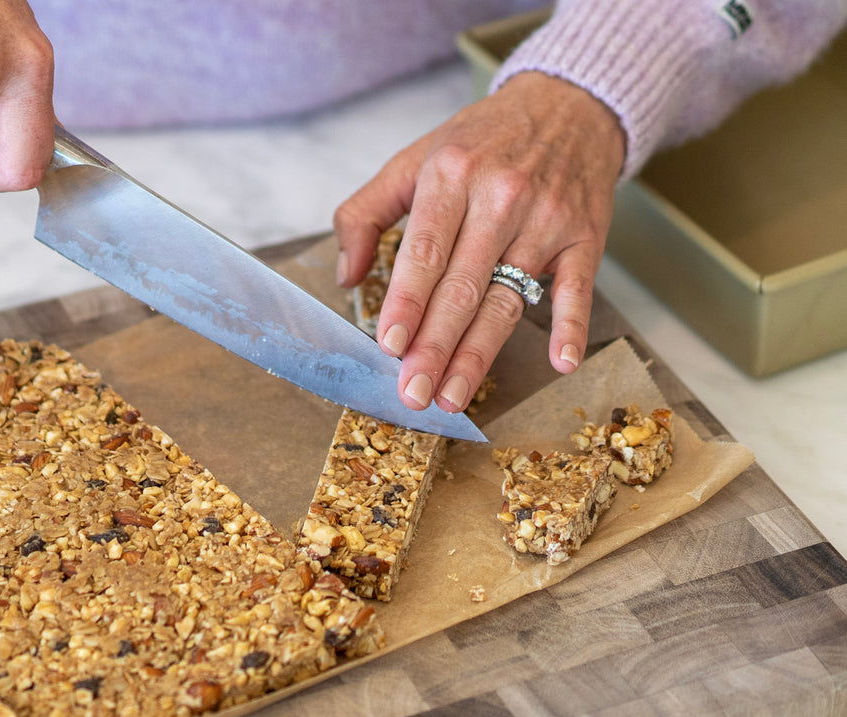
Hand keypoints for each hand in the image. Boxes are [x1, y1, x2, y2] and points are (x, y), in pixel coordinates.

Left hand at [334, 72, 625, 412]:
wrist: (569, 104)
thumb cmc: (483, 140)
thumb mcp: (415, 158)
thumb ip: (367, 212)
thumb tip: (348, 274)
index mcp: (452, 175)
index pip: (424, 252)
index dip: (406, 302)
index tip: (390, 345)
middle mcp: (501, 197)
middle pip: (463, 287)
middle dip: (434, 346)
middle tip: (413, 391)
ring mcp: (546, 220)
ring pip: (507, 298)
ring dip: (480, 353)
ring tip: (453, 395)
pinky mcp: (585, 236)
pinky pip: (579, 287)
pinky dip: (571, 326)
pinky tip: (560, 363)